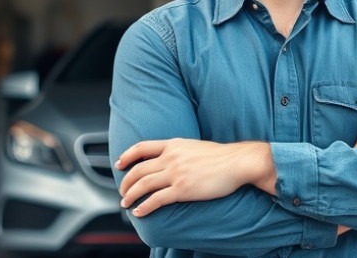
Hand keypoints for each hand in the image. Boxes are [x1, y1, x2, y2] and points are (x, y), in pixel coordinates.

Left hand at [116, 138, 274, 216]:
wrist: (238, 162)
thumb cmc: (222, 156)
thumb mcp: (196, 146)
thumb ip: (181, 151)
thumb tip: (173, 159)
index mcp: (174, 145)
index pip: (142, 147)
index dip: (127, 156)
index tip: (119, 163)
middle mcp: (171, 158)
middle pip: (139, 169)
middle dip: (126, 182)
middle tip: (122, 191)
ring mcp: (176, 174)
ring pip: (143, 185)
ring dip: (130, 195)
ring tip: (126, 203)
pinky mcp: (182, 190)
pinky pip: (156, 200)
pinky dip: (144, 207)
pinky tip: (139, 212)